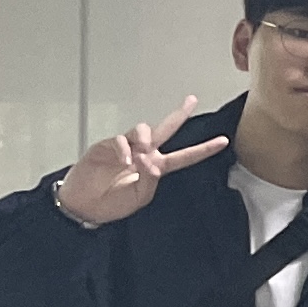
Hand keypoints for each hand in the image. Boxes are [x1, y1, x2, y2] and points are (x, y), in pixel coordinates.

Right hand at [55, 96, 232, 227]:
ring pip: (143, 130)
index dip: (203, 149)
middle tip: (192, 100)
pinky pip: (120, 141)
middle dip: (179, 114)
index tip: (223, 141)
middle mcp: (143, 154)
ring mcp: (125, 148)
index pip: (184, 156)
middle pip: (165, 129)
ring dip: (145, 138)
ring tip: (142, 153)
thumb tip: (151, 161)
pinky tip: (125, 161)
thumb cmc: (111, 203)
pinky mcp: (106, 147)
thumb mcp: (139, 197)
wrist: (84, 206)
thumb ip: (150, 179)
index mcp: (156, 167)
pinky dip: (124, 149)